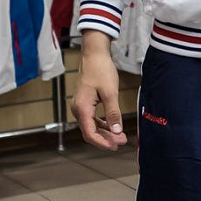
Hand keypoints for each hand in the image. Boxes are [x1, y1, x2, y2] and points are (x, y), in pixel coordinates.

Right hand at [71, 32, 126, 149]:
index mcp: (82, 108)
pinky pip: (93, 119)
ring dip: (105, 132)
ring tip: (121, 136)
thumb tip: (117, 131)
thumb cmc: (101, 70)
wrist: (94, 55)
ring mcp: (81, 106)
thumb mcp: (110, 92)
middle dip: (106, 139)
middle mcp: (78, 109)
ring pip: (92, 126)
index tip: (116, 146)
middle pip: (90, 132)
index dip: (102, 142)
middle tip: (122, 141)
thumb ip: (113, 113)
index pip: (90, 133)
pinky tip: (113, 125)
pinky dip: (103, 124)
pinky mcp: (85, 103)